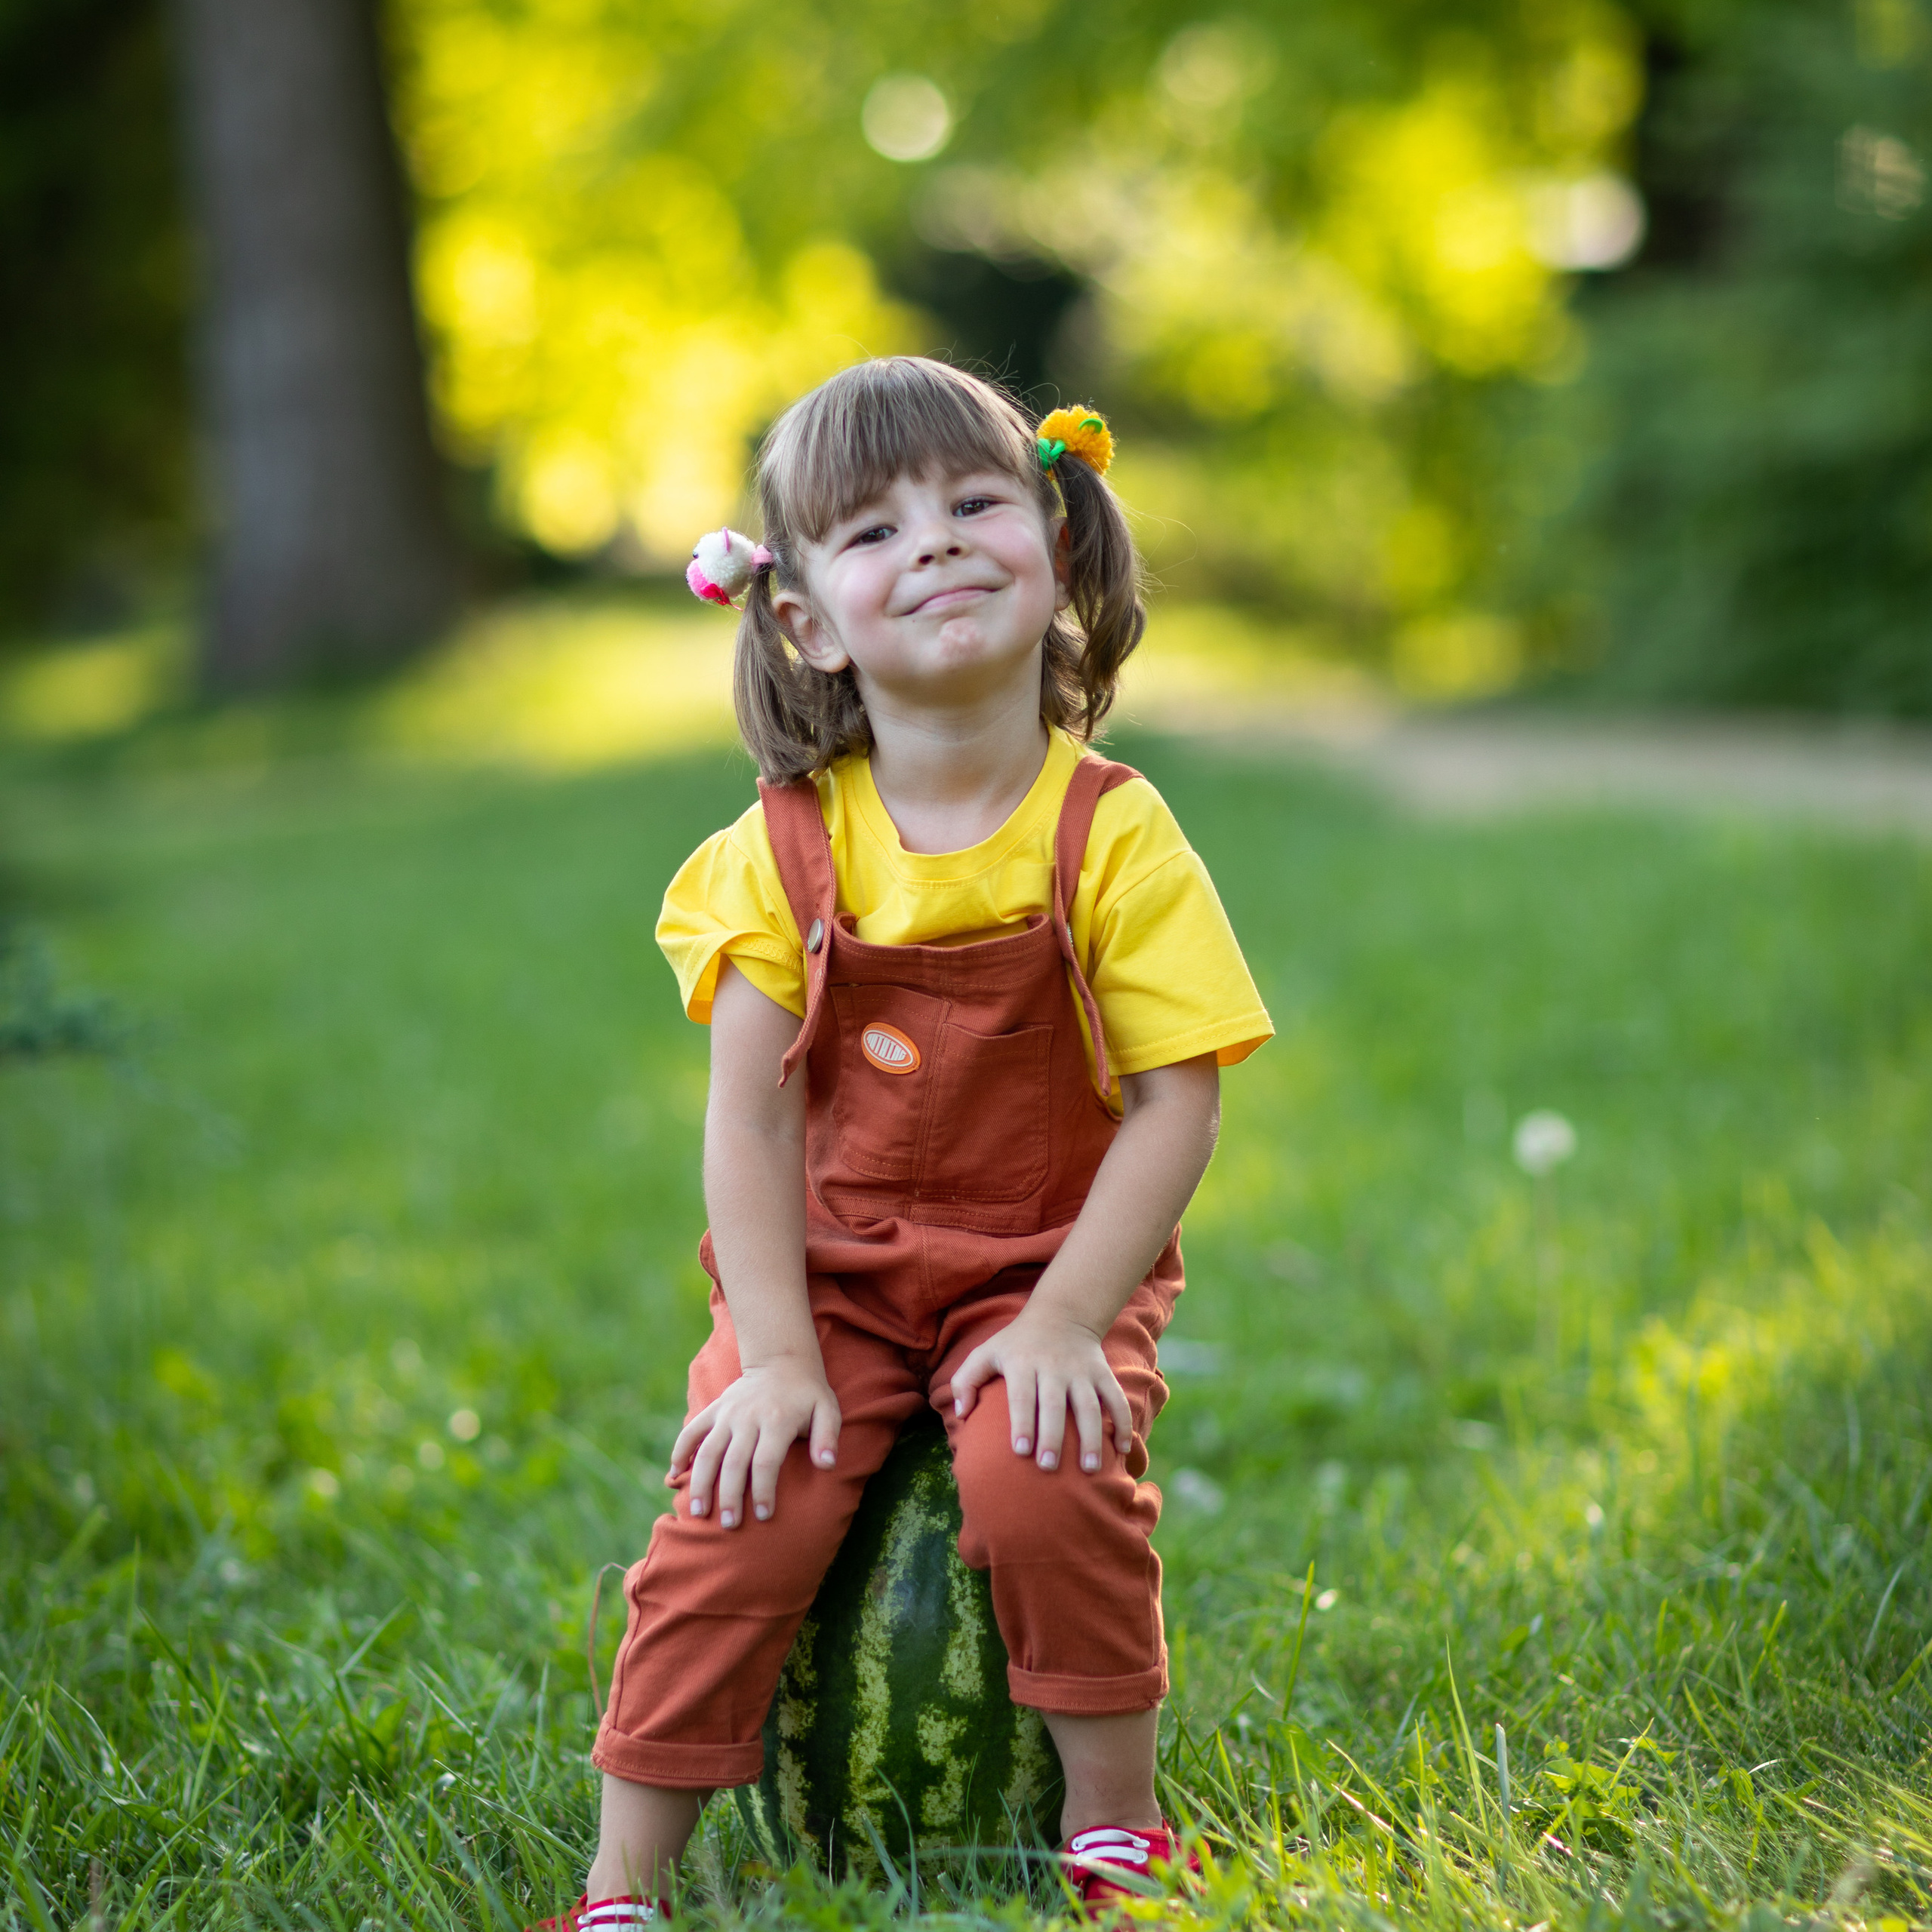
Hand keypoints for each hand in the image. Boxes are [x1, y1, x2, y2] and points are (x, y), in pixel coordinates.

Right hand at [669, 1357, 839, 1527]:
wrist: (781, 1360)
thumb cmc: (807, 1394)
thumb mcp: (827, 1410)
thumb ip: (828, 1437)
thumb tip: (828, 1465)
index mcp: (777, 1420)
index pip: (766, 1462)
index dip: (763, 1491)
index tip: (762, 1516)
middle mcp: (748, 1417)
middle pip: (733, 1462)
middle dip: (729, 1496)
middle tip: (728, 1525)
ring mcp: (727, 1413)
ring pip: (707, 1451)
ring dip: (700, 1482)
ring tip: (697, 1513)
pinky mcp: (714, 1410)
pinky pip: (691, 1431)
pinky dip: (679, 1452)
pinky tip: (673, 1476)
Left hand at [949, 1309, 1132, 1473]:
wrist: (1061, 1314)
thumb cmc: (1016, 1343)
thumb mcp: (986, 1352)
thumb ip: (966, 1381)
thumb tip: (960, 1414)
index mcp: (1022, 1363)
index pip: (1022, 1396)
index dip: (1021, 1423)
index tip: (1020, 1452)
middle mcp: (1053, 1367)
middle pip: (1055, 1405)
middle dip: (1053, 1436)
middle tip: (1049, 1467)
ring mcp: (1081, 1371)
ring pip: (1089, 1405)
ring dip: (1092, 1437)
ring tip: (1090, 1469)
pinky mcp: (1102, 1373)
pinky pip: (1115, 1398)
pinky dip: (1123, 1422)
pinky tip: (1123, 1450)